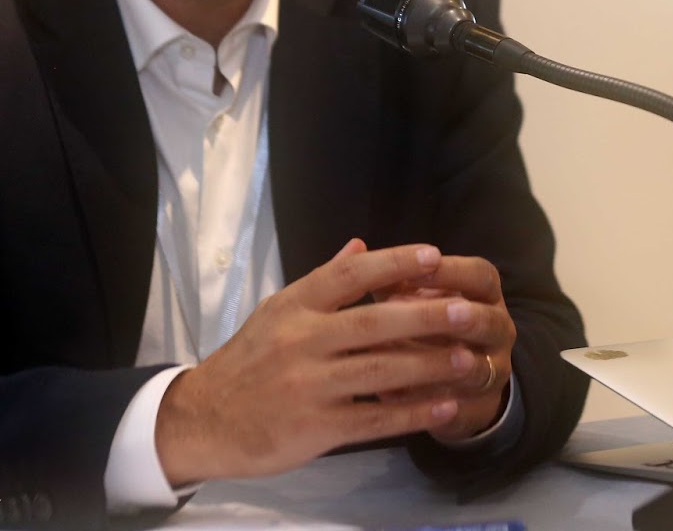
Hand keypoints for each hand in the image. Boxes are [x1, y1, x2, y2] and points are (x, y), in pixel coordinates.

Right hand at [152, 239, 490, 483]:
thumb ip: (322, 281)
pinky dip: (412, 413)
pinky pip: (374, 419)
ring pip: (381, 371)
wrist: (205, 421)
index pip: (349, 276)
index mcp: (294, 306)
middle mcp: (301, 341)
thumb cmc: (249, 362)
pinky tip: (444, 406)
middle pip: (373, 322)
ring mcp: (308, 385)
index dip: (393, 263)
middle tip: (467, 310)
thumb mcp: (276, 312)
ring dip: (429, 366)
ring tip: (467, 359)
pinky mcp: (315, 427)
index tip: (433, 257)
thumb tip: (361, 245)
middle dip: (425, 316)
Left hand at [372, 253, 516, 441]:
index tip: (420, 266)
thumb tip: (359, 254)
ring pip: (476, 368)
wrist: (455, 384)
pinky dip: (426, 403)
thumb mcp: (417, 300)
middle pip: (489, 320)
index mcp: (484, 296)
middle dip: (461, 316)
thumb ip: (394, 282)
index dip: (453, 270)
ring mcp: (493, 372)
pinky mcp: (478, 409)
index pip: (481, 275)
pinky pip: (458, 407)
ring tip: (402, 359)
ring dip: (439, 364)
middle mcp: (498, 331)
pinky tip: (394, 396)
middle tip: (435, 312)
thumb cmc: (426, 327)